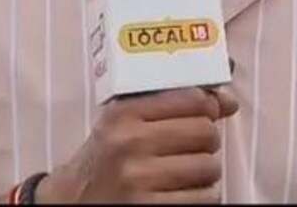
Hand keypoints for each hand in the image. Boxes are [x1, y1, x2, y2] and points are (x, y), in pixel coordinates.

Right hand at [38, 85, 238, 203]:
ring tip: (181, 177)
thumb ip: (172, 106)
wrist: (68, 204)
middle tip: (187, 153)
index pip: (193, 99)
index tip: (205, 118)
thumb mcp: (124, 124)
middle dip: (205, 145)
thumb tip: (229, 102)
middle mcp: (130, 144)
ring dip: (204, 175)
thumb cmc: (105, 161)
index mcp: (124, 116)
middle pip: (206, 133)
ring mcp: (138, 179)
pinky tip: (180, 195)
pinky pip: (204, 198)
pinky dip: (201, 198)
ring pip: (210, 167)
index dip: (208, 109)